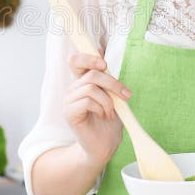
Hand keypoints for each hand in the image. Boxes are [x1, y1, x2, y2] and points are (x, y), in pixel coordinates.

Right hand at [63, 50, 131, 168]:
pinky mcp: (69, 113)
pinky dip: (101, 108)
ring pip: (91, 87)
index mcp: (82, 83)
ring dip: (108, 101)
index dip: (88, 57)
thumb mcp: (112, 95)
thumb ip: (106, 75)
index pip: (76, 61)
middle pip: (91, 74)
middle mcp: (73, 89)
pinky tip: (104, 116)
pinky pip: (87, 101)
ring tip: (111, 112)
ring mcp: (69, 101)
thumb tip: (101, 47)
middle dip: (113, 83)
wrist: (104, 147)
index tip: (104, 63)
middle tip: (125, 96)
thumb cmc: (109, 122)